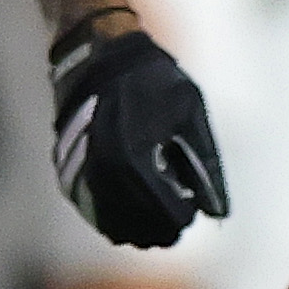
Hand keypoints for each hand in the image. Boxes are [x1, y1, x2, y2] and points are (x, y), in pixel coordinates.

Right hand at [51, 14, 228, 246]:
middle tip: (178, 205)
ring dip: (141, 227)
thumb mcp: (190, 112)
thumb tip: (217, 211)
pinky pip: (95, 215)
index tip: (192, 201)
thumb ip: (204, 164)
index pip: (168, 215)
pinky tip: (133, 204)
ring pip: (116, 229)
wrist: (98, 58)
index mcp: (135, 158)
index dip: (186, 213)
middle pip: (142, 230)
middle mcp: (105, 173)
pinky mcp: (70, 176)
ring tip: (157, 206)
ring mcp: (83, 177)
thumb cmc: (150, 80)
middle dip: (165, 224)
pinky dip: (117, 218)